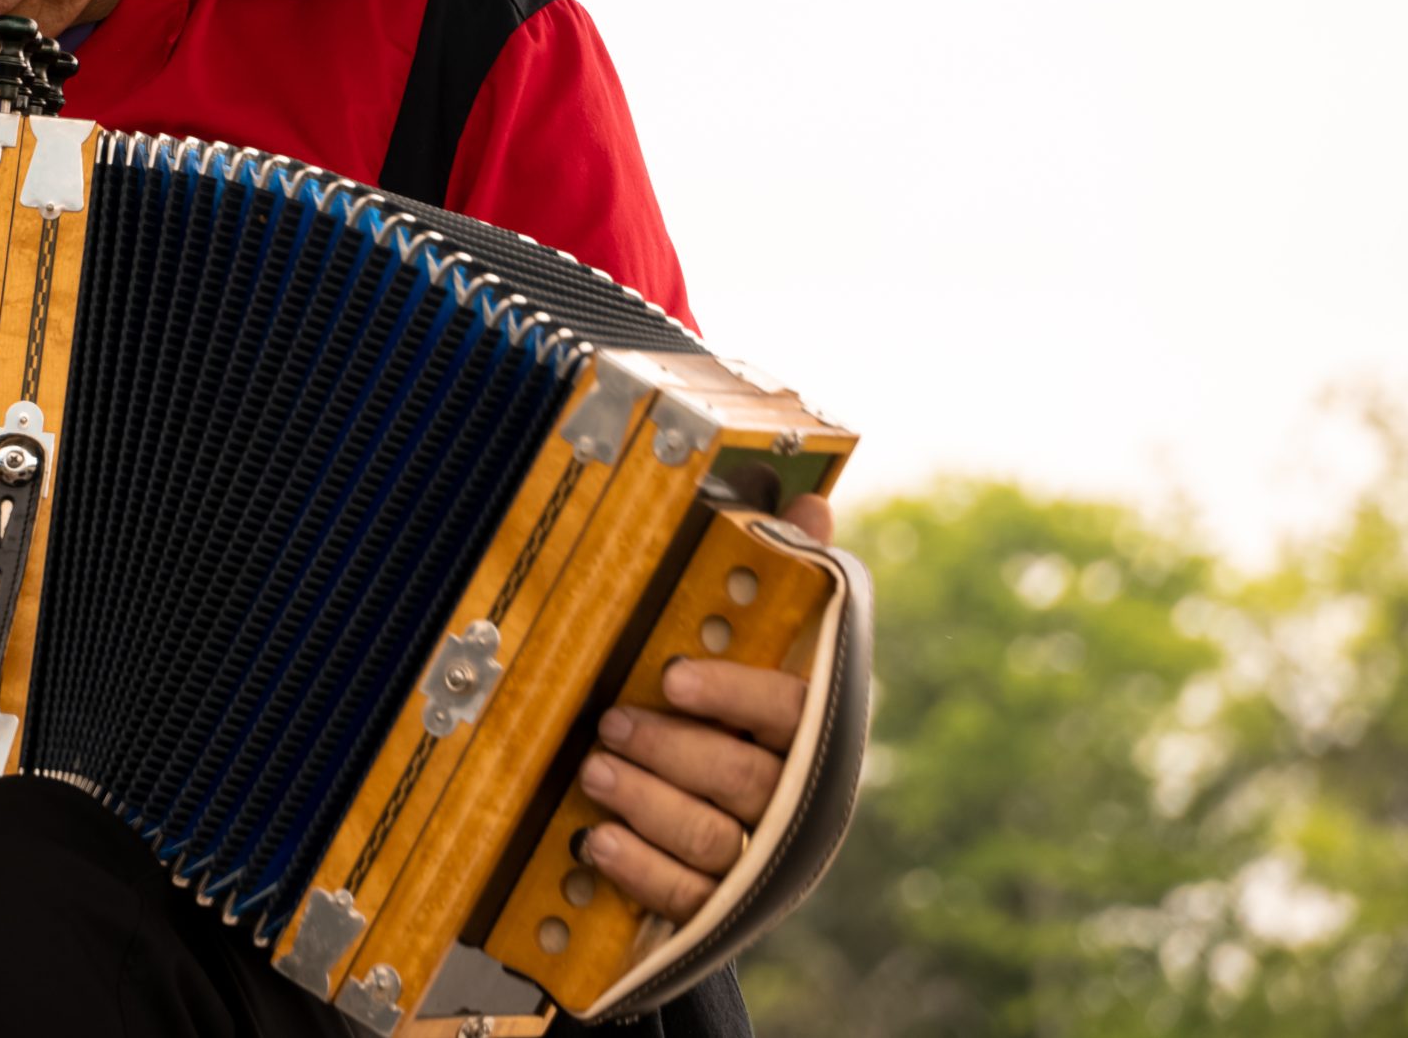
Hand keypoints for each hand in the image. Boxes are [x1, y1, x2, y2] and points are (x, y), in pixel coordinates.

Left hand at [577, 493, 833, 919]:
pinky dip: (640, 870)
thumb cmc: (742, 718)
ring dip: (648, 803)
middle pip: (745, 781)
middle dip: (671, 750)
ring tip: (594, 772)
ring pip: (714, 839)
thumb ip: (789, 581)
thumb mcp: (762, 649)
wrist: (735, 835)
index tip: (673, 676)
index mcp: (813, 736)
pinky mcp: (721, 908)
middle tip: (610, 722)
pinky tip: (595, 841)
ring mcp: (760, 862)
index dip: (733, 695)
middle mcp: (796, 802)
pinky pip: (686, 898)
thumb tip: (806, 498)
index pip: (792, 714)